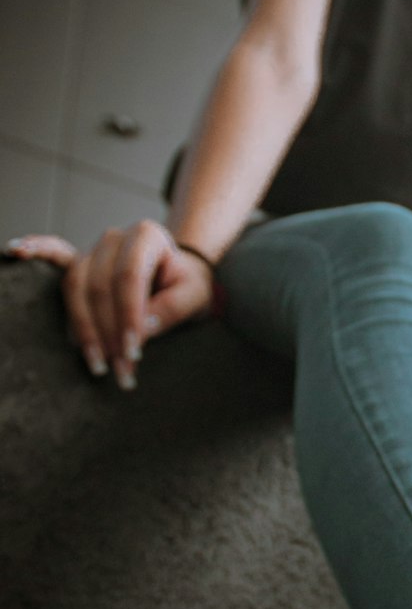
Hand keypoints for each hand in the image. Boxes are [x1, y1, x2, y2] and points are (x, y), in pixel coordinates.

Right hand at [5, 221, 215, 388]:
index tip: (133, 352)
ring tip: (96, 363)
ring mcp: (92, 249)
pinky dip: (35, 250)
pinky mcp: (78, 262)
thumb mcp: (196, 295)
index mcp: (146, 236)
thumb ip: (174, 307)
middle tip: (122, 371)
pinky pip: (54, 254)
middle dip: (109, 334)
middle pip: (99, 287)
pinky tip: (14, 251)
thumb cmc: (187, 285)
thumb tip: (144, 328)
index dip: (127, 317)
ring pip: (75, 286)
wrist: (180, 275)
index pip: (128, 278)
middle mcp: (114, 238)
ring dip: (82, 328)